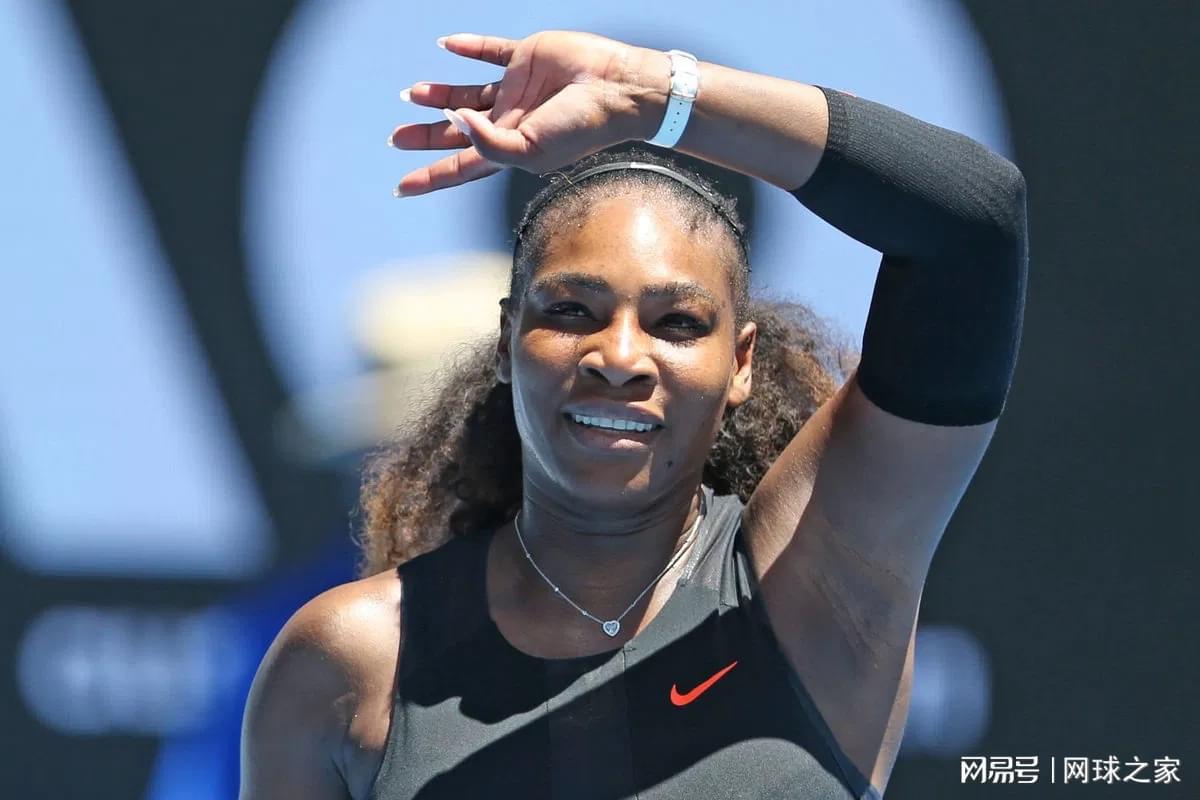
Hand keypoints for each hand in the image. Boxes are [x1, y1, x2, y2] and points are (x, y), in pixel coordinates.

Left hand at [387, 31, 662, 196]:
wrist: (617, 90)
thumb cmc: (581, 129)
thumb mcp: (530, 150)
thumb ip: (487, 142)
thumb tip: (452, 118)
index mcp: (512, 149)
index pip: (462, 166)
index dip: (431, 178)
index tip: (401, 188)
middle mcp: (512, 120)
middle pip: (458, 131)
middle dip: (426, 136)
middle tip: (395, 139)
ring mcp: (519, 89)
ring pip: (468, 91)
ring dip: (439, 92)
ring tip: (409, 94)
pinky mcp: (528, 57)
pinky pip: (491, 51)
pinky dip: (469, 47)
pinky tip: (446, 45)